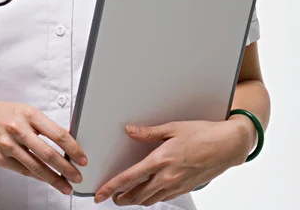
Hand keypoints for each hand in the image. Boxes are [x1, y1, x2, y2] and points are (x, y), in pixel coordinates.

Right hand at [0, 98, 87, 195]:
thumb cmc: (7, 114)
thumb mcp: (28, 111)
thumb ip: (44, 126)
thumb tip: (66, 142)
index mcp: (30, 115)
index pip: (57, 133)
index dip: (72, 148)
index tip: (82, 158)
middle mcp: (19, 130)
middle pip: (48, 153)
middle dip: (66, 168)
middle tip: (78, 177)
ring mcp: (8, 145)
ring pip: (36, 167)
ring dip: (54, 179)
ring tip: (66, 186)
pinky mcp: (0, 159)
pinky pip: (23, 171)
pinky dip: (37, 177)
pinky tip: (47, 180)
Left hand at [94, 118, 251, 205]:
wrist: (227, 146)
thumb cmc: (203, 134)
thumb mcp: (173, 127)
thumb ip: (148, 132)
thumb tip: (130, 131)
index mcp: (161, 160)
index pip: (129, 178)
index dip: (112, 187)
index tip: (101, 193)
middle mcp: (167, 177)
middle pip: (137, 195)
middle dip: (121, 198)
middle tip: (111, 196)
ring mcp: (177, 185)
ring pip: (150, 200)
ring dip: (136, 200)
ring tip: (126, 196)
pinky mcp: (185, 188)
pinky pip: (163, 198)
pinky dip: (152, 198)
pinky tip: (149, 193)